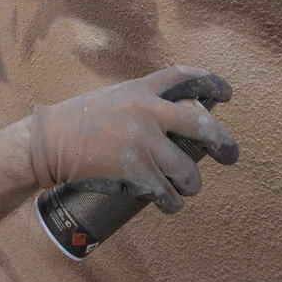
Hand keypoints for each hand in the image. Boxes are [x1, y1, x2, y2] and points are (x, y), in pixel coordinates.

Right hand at [30, 66, 237, 213]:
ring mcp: (144, 143)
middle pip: (202, 126)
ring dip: (191, 183)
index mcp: (141, 90)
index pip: (183, 78)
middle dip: (224, 144)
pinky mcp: (137, 171)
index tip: (228, 93)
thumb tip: (172, 120)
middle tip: (231, 155)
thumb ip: (140, 104)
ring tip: (188, 187)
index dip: (210, 82)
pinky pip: (167, 192)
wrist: (50, 142)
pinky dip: (171, 202)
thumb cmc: (77, 120)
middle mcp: (148, 112)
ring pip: (187, 170)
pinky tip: (171, 204)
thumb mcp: (112, 98)